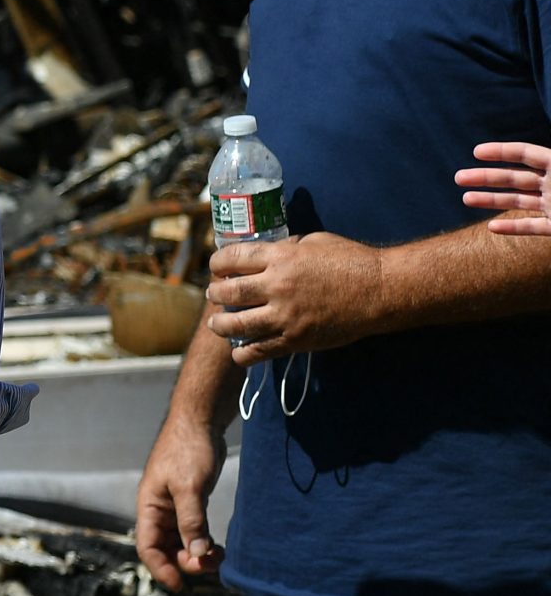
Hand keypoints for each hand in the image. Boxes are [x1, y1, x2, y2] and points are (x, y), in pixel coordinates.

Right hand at [133, 418, 226, 589]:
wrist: (200, 421)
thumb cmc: (188, 449)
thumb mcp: (189, 487)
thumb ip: (192, 521)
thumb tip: (197, 553)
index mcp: (149, 506)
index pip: (147, 546)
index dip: (160, 568)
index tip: (180, 585)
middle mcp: (158, 510)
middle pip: (165, 548)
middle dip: (186, 562)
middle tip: (211, 563)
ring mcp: (174, 507)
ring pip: (180, 542)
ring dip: (197, 554)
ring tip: (219, 557)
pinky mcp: (190, 502)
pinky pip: (193, 531)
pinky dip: (204, 543)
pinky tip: (218, 547)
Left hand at [204, 233, 384, 365]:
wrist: (381, 291)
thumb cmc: (352, 261)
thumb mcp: (314, 241)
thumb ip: (286, 248)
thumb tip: (267, 253)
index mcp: (280, 258)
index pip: (231, 259)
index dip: (217, 263)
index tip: (217, 267)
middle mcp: (277, 286)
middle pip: (228, 292)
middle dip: (215, 293)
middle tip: (214, 294)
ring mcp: (285, 316)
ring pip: (237, 324)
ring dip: (221, 324)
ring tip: (217, 323)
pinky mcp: (296, 339)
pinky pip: (261, 350)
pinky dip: (244, 353)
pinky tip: (239, 352)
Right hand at [458, 142, 550, 235]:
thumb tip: (550, 143)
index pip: (526, 154)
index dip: (501, 151)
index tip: (476, 152)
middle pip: (515, 178)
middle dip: (486, 177)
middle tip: (459, 178)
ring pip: (519, 202)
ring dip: (491, 200)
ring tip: (466, 199)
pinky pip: (533, 226)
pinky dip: (513, 227)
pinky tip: (492, 227)